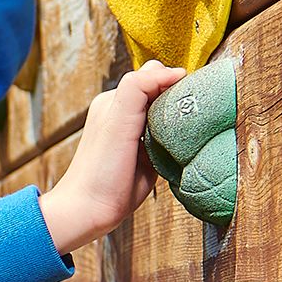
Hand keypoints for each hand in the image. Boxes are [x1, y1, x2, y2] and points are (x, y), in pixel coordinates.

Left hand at [39, 62, 186, 251]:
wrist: (92, 209)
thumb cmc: (100, 167)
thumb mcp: (119, 118)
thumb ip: (139, 87)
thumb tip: (174, 72)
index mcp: (117, 100)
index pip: (153, 74)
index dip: (172, 79)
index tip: (187, 93)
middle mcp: (128, 114)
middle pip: (164, 92)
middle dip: (180, 97)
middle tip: (189, 114)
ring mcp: (139, 135)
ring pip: (171, 114)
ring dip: (182, 118)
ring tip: (189, 129)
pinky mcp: (150, 155)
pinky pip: (172, 137)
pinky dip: (181, 138)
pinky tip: (183, 146)